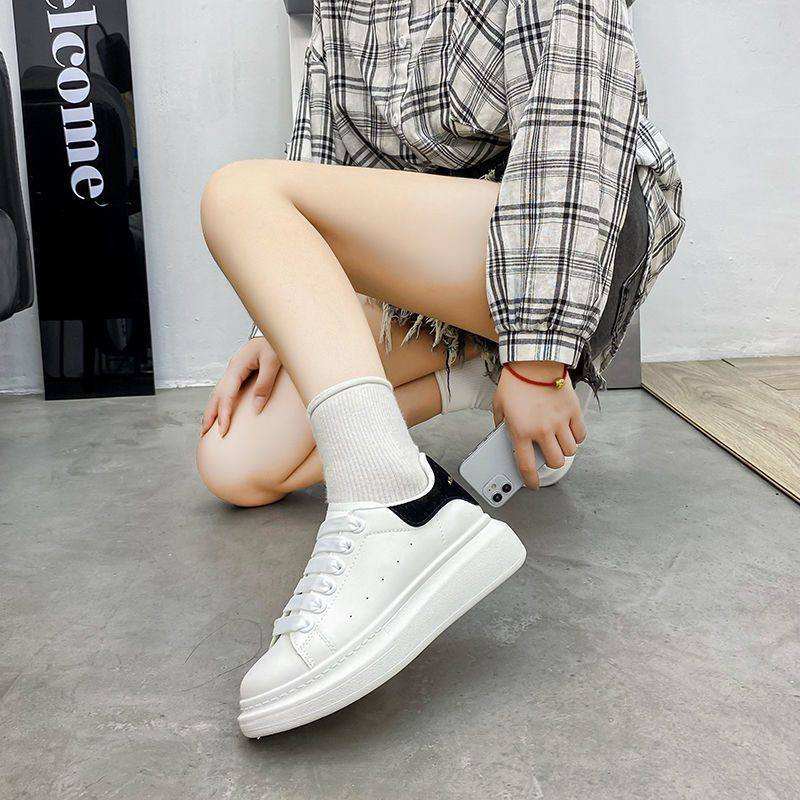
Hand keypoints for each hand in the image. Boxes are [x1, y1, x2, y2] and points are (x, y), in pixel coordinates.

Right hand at [200, 336, 279, 436]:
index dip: (223, 413)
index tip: (222, 431)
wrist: (279, 331)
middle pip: (216, 394)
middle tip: (204, 434)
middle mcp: (233, 368)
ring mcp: (236, 370)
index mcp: (238, 365)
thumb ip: (265, 384)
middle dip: (209, 414)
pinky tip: (223, 410)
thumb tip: (256, 408)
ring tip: (208, 426)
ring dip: (213, 409)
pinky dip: (222, 402)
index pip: (226, 394)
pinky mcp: (241, 371)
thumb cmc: (277, 344)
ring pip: (219, 392)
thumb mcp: (273, 362)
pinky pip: (228, 389)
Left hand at [492, 360, 586, 488]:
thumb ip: (501, 424)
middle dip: (552, 462)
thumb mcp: (499, 405)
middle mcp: (542, 430)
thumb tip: (504, 435)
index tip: (532, 484)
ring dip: (565, 450)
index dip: (530, 480)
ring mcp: (559, 421)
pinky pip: (580, 434)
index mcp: (520, 431)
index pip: (527, 467)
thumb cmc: (515, 381)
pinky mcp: (573, 411)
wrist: (533, 359)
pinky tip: (569, 432)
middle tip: (547, 455)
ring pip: (570, 451)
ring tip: (558, 442)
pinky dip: (576, 437)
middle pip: (555, 462)